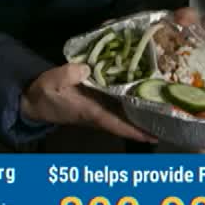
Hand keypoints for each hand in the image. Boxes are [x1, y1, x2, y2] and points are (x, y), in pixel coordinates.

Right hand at [21, 64, 156, 143]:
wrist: (34, 100)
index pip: (118, 125)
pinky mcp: (97, 103)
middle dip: (147, 124)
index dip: (136, 131)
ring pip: (125, 115)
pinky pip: (118, 105)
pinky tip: (143, 94)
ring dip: (142, 114)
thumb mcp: (53, 81)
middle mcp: (100, 114)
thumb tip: (87, 68)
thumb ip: (68, 74)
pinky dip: (131, 102)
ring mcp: (99, 109)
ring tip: (164, 108)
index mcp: (92, 112)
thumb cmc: (45, 94)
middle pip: (128, 122)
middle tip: (170, 120)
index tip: (155, 136)